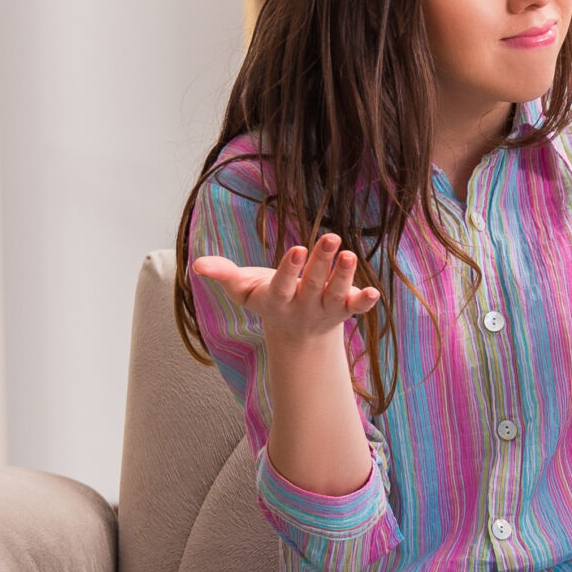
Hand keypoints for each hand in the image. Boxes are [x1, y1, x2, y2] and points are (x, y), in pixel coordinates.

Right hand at [192, 232, 379, 348]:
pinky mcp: (344, 310)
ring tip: (350, 254)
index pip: (284, 284)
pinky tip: (374, 292)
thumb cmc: (267, 299)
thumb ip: (223, 275)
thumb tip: (197, 264)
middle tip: (332, 238)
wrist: (296, 333)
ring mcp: (325, 309)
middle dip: (321, 262)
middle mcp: (303, 305)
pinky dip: (364, 302)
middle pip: (313, 283)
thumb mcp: (242, 289)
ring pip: (336, 293)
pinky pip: (356, 308)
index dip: (290, 269)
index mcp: (277, 298)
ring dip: (344, 276)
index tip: (297, 249)